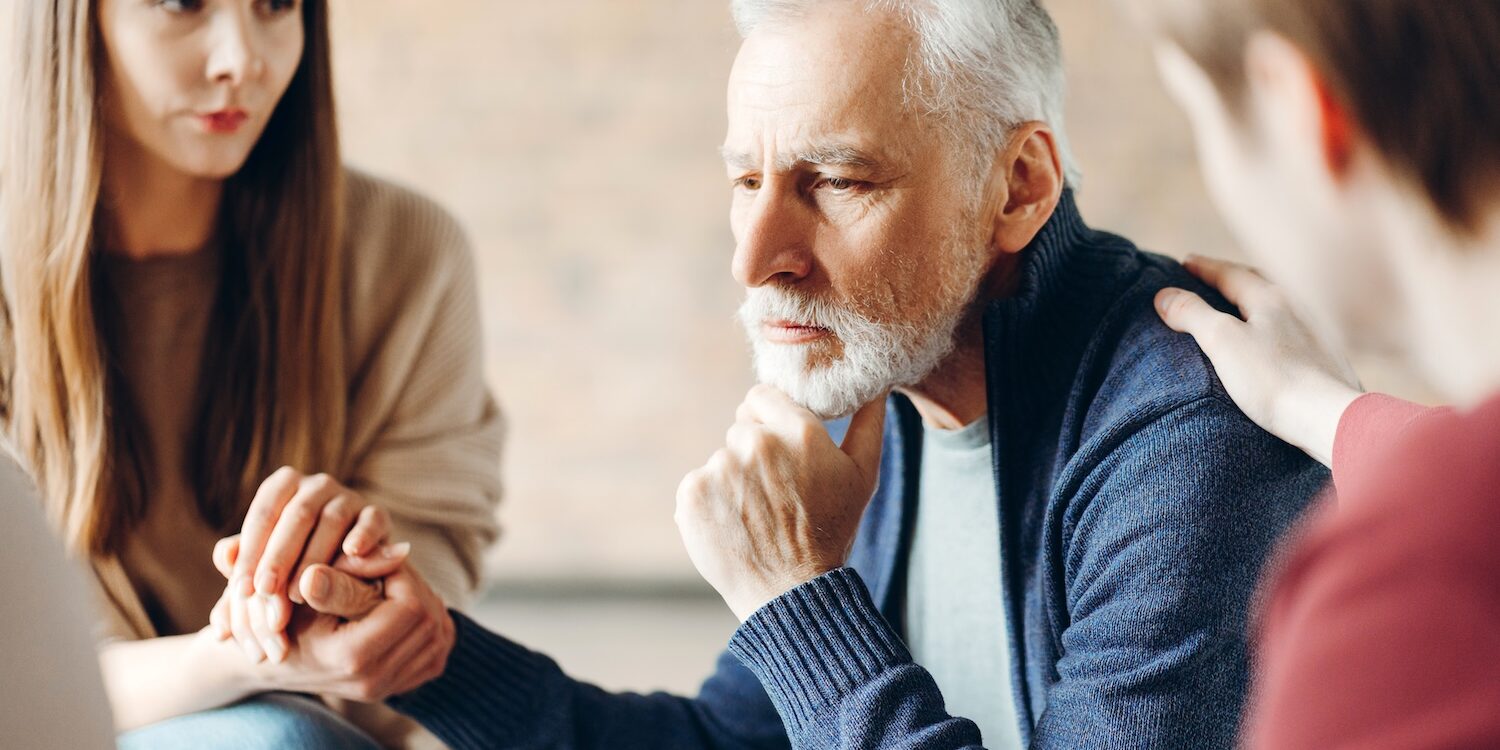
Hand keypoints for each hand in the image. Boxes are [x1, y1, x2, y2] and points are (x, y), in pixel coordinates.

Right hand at [209, 539, 451, 701]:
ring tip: (395, 586)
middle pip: (429, 618)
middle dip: (415, 586)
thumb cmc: (289, 620)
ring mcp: (390, 688)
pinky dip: (429, 624)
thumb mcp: (305, 596)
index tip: (381, 562)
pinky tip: (404, 610)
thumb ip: (341, 577)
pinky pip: (437, 648)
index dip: (402, 575)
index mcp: (352, 657)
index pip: (410, 606)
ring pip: (438, 632)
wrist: (283, 663)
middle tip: (392, 569)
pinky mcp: (402, 687)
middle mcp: (375, 680)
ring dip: (424, 602)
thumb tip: (366, 548)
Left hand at [224, 468, 390, 662]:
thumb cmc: (292, 567)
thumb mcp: (264, 564)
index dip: (251, 552)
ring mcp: (350, 497)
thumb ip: (243, 562)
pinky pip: (373, 519)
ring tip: (300, 593)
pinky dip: (363, 534)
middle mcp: (317, 485)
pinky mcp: (378, 514)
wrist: (342, 575)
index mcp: (284, 486)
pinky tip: (352, 555)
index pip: (264, 514)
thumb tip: (225, 558)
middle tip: (266, 591)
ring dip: (315, 556)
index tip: (242, 590)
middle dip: (280, 555)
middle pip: (298, 514)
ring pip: (332, 519)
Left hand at [676, 385, 886, 620]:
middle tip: (775, 492)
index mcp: (798, 431)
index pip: (761, 397)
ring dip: (732, 480)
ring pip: (721, 459)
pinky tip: (733, 525)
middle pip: (741, 428)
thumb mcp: (862, 475)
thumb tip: (876, 385)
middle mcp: (757, 442)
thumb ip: (869, 421)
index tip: (780, 451)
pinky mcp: (693, 492)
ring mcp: (721, 466)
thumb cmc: (830, 532)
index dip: (769, 421)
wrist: (790, 592)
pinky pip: (698, 483)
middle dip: (754, 453)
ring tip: (755, 515)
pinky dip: (710, 502)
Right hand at [1155, 255, 1362, 466]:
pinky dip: (1271, 323)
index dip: (1205, 268)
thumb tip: (1164, 295)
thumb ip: (1192, 314)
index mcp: (1271, 298)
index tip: (1186, 262)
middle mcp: (1297, 306)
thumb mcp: (1222, 341)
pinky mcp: (1324, 357)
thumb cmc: (1273, 379)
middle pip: (1259, 282)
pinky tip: (1270, 337)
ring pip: (1278, 304)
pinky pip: (1291, 328)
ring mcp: (1315, 331)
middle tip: (1210, 275)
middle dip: (1232, 276)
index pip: (1231, 274)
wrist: (1328, 417)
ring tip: (1239, 303)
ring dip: (1255, 298)